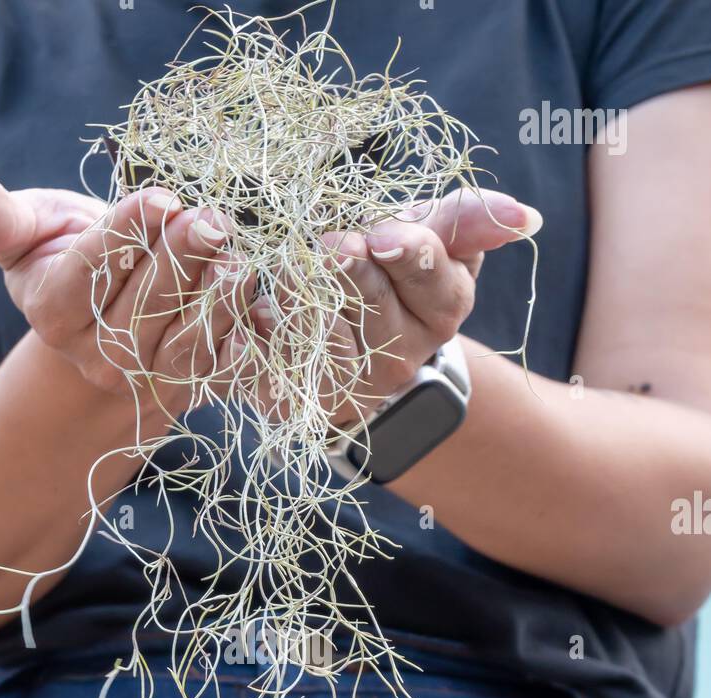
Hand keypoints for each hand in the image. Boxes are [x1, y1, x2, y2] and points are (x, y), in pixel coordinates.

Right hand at [0, 176, 253, 418]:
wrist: (100, 337)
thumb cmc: (65, 265)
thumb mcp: (26, 235)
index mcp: (55, 314)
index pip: (90, 275)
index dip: (125, 237)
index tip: (158, 197)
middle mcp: (100, 356)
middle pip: (143, 307)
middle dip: (180, 260)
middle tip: (211, 218)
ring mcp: (147, 380)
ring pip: (186, 344)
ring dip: (218, 303)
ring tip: (239, 259)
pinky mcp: (190, 390)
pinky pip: (221, 373)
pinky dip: (246, 342)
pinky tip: (263, 306)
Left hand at [240, 189, 542, 430]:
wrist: (353, 363)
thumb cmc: (395, 282)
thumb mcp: (436, 246)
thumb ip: (467, 223)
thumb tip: (525, 216)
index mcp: (441, 312)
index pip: (436, 284)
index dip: (410, 256)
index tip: (382, 232)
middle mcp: (400, 359)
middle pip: (376, 308)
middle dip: (352, 273)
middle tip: (330, 246)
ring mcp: (349, 387)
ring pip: (324, 341)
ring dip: (301, 299)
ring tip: (285, 266)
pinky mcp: (297, 402)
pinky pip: (272, 371)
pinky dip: (257, 341)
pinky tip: (250, 314)